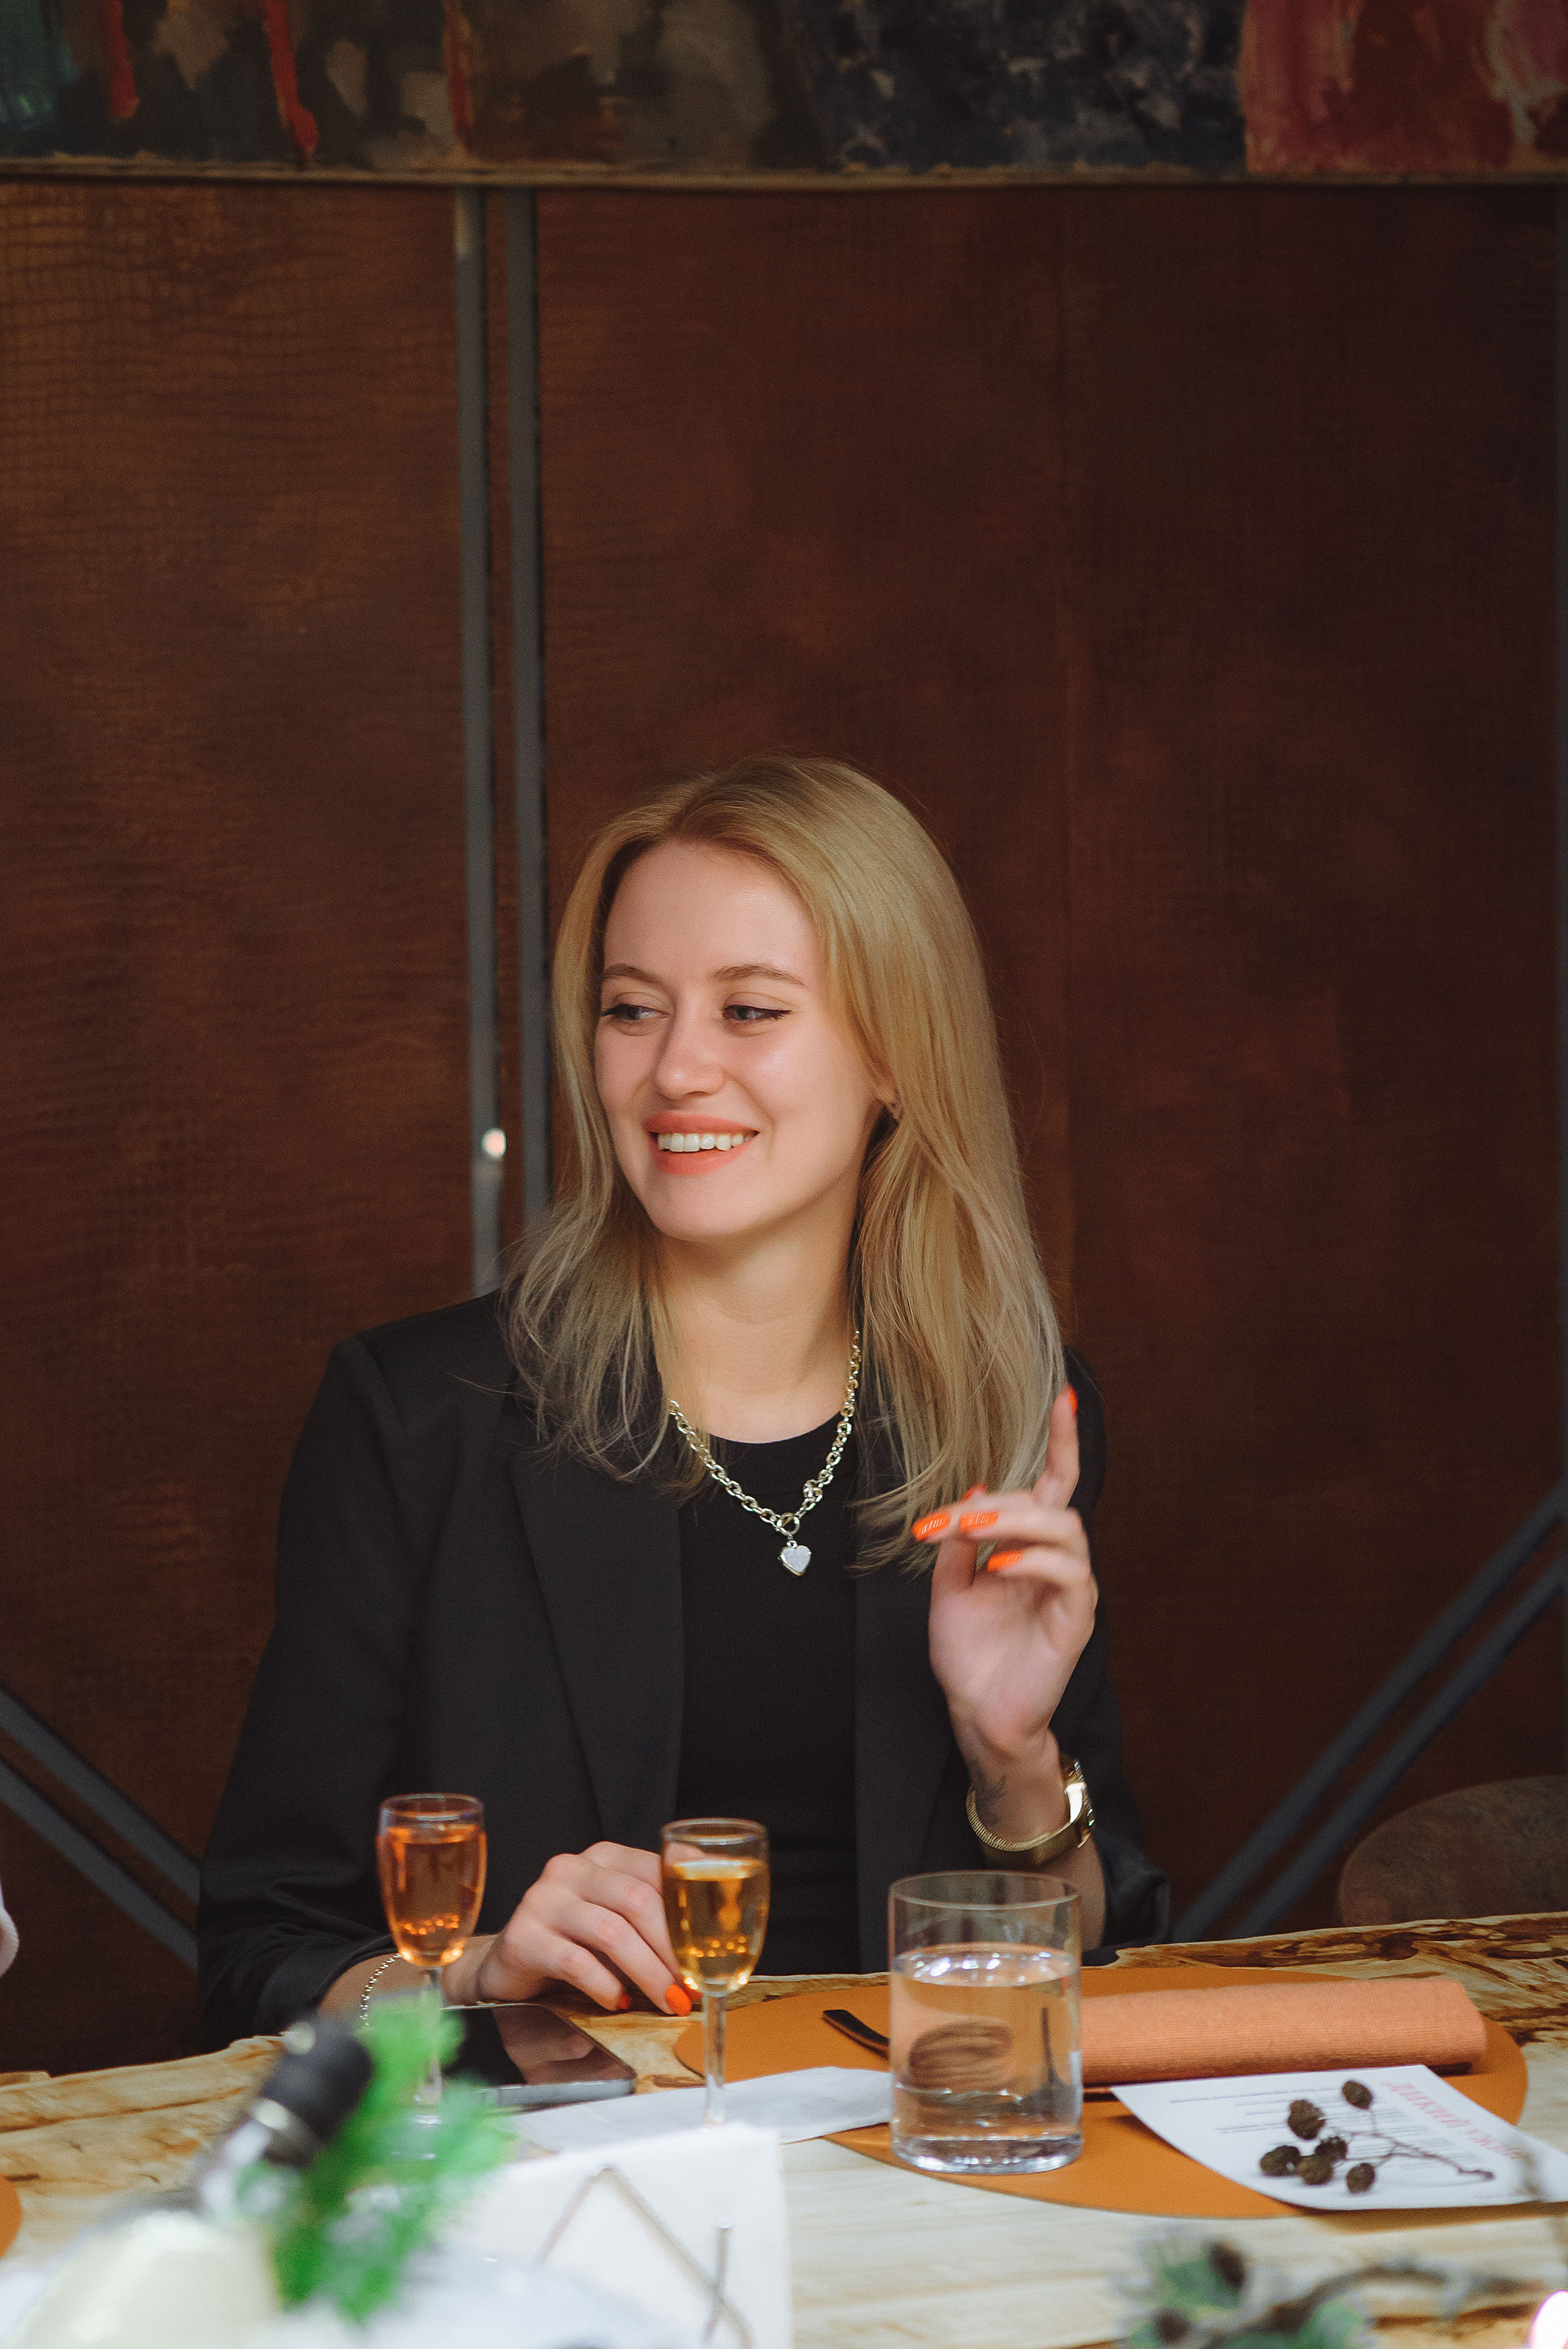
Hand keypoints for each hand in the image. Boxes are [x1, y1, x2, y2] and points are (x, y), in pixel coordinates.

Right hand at [445, 1841, 690, 2015]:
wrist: (510, 1964)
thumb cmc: (575, 1943)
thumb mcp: (617, 1922)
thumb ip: (653, 1919)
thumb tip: (712, 1942)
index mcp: (603, 1857)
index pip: (655, 1871)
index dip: (688, 1911)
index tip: (712, 1945)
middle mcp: (571, 1869)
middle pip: (637, 1900)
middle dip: (672, 1949)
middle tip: (692, 1985)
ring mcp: (543, 1900)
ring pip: (611, 1932)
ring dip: (648, 1973)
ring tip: (668, 2000)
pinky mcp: (523, 1937)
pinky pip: (576, 1962)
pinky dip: (605, 1986)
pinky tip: (618, 2001)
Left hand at [919, 1388, 1095, 1779]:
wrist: (977, 1712)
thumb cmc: (969, 1653)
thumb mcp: (949, 1587)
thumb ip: (961, 1540)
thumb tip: (973, 1487)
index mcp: (1030, 1547)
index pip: (1055, 1485)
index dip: (1063, 1441)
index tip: (1064, 1396)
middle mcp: (1056, 1561)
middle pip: (1051, 1503)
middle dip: (1001, 1500)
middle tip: (952, 1517)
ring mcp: (1070, 1589)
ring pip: (1065, 1530)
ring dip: (1017, 1520)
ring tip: (974, 1528)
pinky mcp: (1076, 1618)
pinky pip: (1069, 1575)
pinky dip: (1034, 1560)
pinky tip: (1000, 1564)